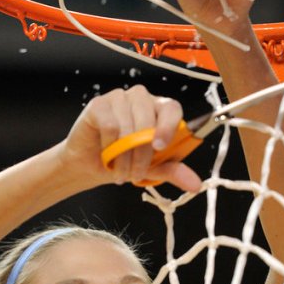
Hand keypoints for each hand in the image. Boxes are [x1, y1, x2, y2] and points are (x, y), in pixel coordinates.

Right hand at [61, 86, 201, 191]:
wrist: (88, 166)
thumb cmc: (121, 161)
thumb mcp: (151, 169)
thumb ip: (172, 171)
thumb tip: (195, 184)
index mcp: (158, 109)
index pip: (171, 108)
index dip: (169, 126)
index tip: (160, 148)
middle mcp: (140, 98)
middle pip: (149, 121)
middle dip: (143, 155)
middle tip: (135, 174)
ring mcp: (119, 98)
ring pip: (129, 126)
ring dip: (124, 156)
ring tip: (120, 171)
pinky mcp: (99, 104)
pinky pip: (110, 125)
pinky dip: (109, 146)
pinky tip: (106, 155)